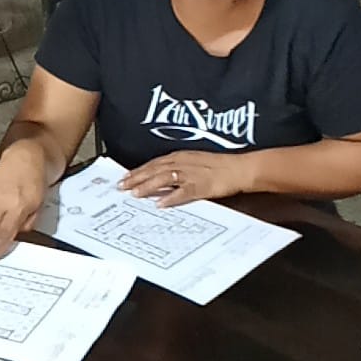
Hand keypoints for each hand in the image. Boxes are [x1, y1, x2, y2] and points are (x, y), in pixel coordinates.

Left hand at [119, 151, 252, 206]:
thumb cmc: (219, 166)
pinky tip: (160, 204)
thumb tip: (160, 178)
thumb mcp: (194, 163)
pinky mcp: (202, 186)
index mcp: (180, 157)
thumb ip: (176, 170)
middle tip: (121, 187)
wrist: (240, 168)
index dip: (138, 171)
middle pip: (154, 170)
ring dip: (148, 186)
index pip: (153, 164)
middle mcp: (183, 163)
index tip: (124, 178)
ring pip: (164, 179)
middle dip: (136, 178)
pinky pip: (183, 192)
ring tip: (135, 194)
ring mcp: (191, 174)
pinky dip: (171, 198)